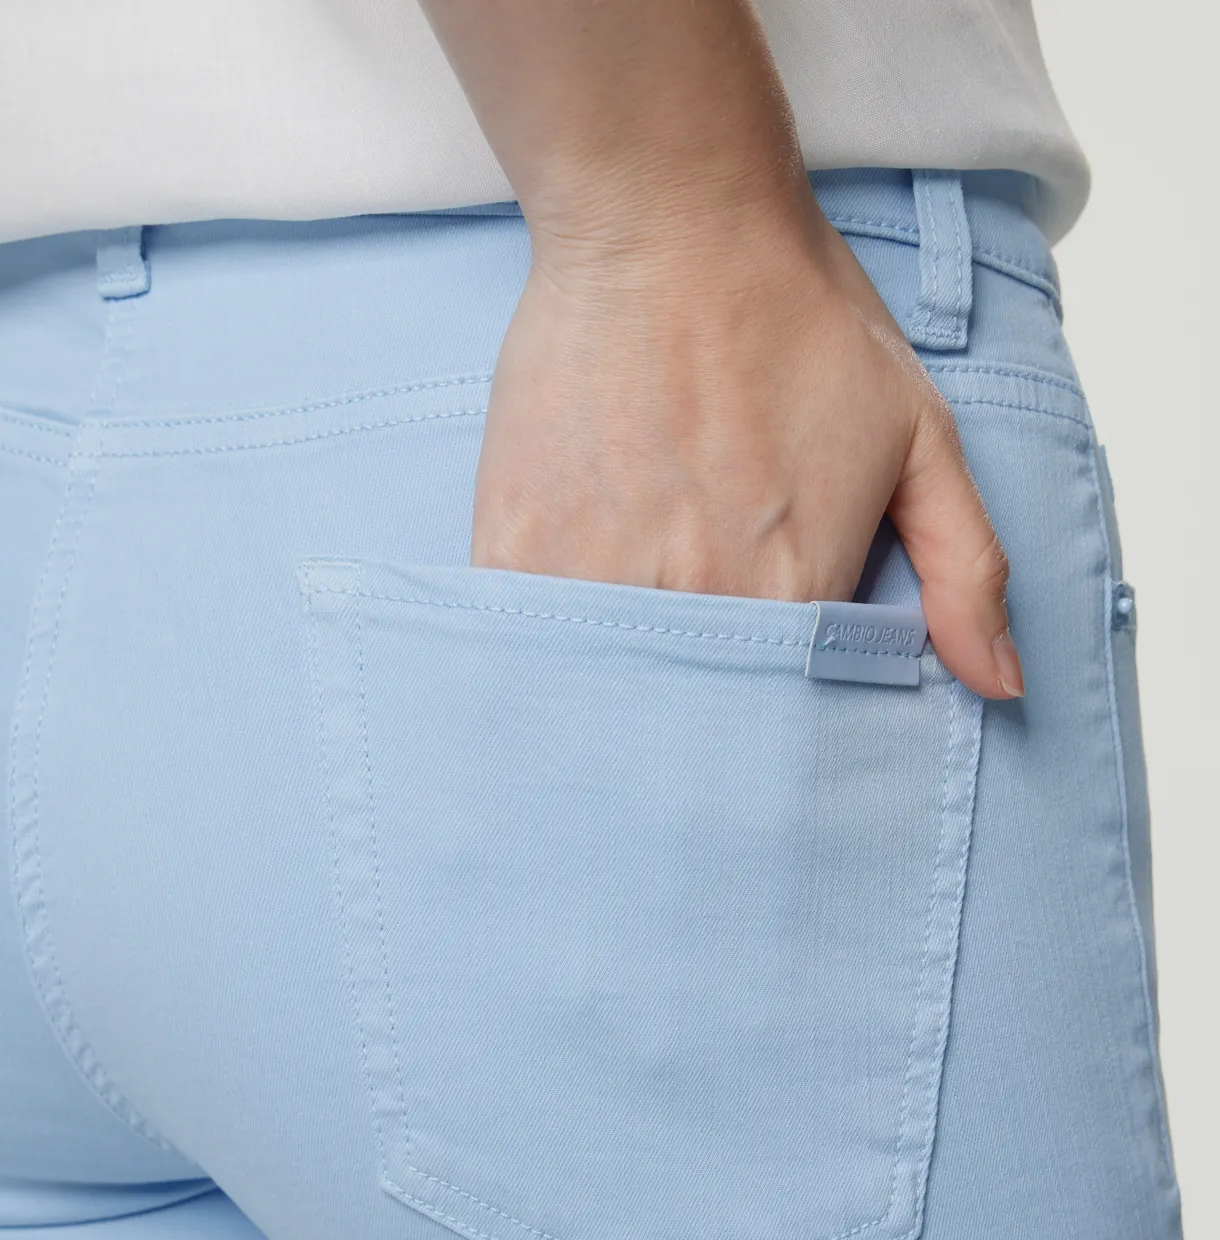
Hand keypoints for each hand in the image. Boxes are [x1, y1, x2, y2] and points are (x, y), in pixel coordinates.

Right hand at [472, 199, 1023, 700]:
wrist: (666, 223)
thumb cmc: (794, 318)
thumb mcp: (921, 435)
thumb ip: (968, 569)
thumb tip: (1001, 685)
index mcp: (791, 590)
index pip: (787, 726)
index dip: (780, 736)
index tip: (770, 725)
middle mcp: (691, 601)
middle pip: (693, 725)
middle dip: (698, 741)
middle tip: (697, 710)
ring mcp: (592, 580)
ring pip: (608, 697)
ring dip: (621, 703)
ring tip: (633, 666)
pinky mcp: (514, 552)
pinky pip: (531, 649)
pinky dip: (550, 658)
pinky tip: (571, 632)